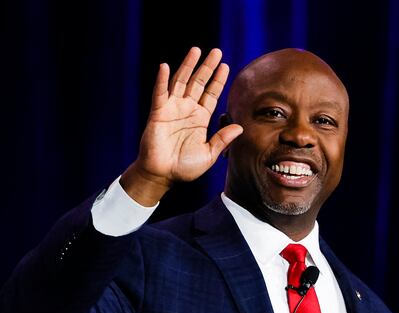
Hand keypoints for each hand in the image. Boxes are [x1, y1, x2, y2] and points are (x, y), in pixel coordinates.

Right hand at [121, 47, 242, 205]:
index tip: (226, 66)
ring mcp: (172, 109)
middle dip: (207, 67)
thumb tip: (240, 127)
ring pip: (181, 82)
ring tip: (196, 50)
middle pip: (198, 83)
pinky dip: (162, 80)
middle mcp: (187, 110)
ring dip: (188, 66)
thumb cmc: (184, 167)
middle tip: (216, 51)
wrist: (162, 175)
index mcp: (200, 118)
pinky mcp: (158, 113)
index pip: (211, 94)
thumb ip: (222, 139)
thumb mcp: (209, 154)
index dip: (218, 80)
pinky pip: (160, 94)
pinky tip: (166, 67)